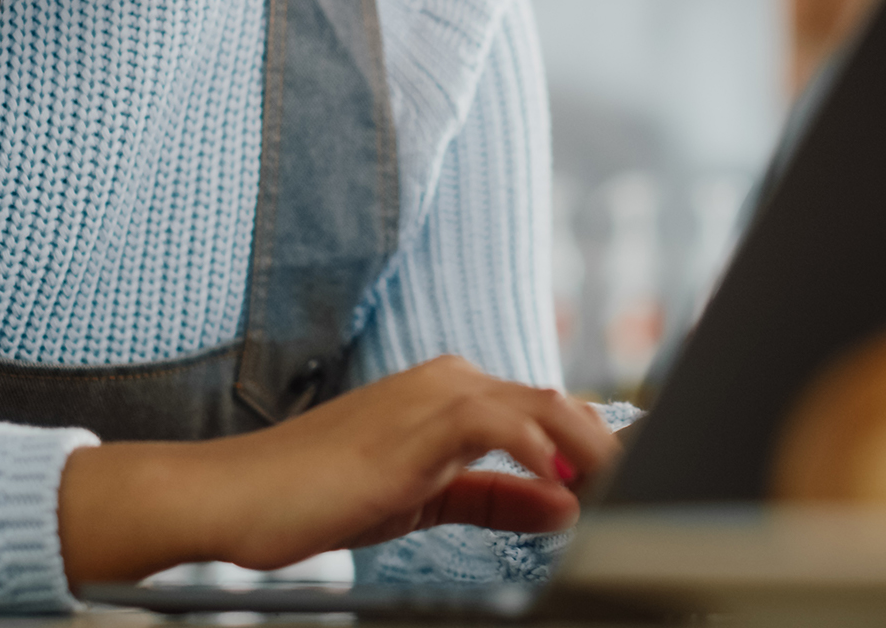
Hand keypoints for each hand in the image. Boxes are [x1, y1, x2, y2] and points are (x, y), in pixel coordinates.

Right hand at [57, 355, 620, 583]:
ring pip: (538, 407)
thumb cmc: (318, 495)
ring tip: (625, 490)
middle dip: (607, 447)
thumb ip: (494, 497)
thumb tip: (565, 503)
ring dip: (590, 448)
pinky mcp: (414, 426)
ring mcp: (431, 397)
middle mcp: (448, 382)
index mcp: (450, 395)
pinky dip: (538, 452)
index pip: (545, 414)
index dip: (597, 446)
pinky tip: (562, 484)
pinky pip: (497, 424)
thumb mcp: (424, 502)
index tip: (637, 480)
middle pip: (554, 404)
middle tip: (649, 488)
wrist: (236, 496)